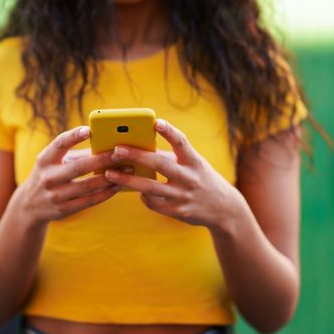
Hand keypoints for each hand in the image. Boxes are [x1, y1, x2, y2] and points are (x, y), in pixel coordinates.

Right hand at [15, 126, 121, 225]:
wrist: (30, 205)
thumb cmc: (49, 174)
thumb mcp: (54, 162)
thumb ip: (77, 153)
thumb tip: (107, 144)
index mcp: (44, 160)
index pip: (59, 144)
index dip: (73, 136)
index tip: (88, 130)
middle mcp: (48, 177)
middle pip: (79, 167)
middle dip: (103, 159)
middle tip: (121, 152)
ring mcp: (55, 196)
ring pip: (88, 186)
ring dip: (110, 177)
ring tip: (127, 169)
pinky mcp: (64, 210)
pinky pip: (90, 200)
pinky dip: (106, 192)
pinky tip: (118, 185)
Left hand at [104, 119, 239, 228]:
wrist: (224, 209)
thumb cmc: (200, 178)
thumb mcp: (193, 164)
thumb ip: (171, 157)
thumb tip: (138, 149)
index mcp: (195, 161)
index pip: (182, 142)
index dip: (169, 132)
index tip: (156, 122)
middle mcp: (190, 178)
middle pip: (160, 165)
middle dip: (137, 156)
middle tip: (117, 149)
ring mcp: (183, 196)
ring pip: (150, 188)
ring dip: (128, 180)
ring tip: (109, 173)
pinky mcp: (178, 212)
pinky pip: (153, 203)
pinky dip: (142, 196)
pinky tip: (135, 190)